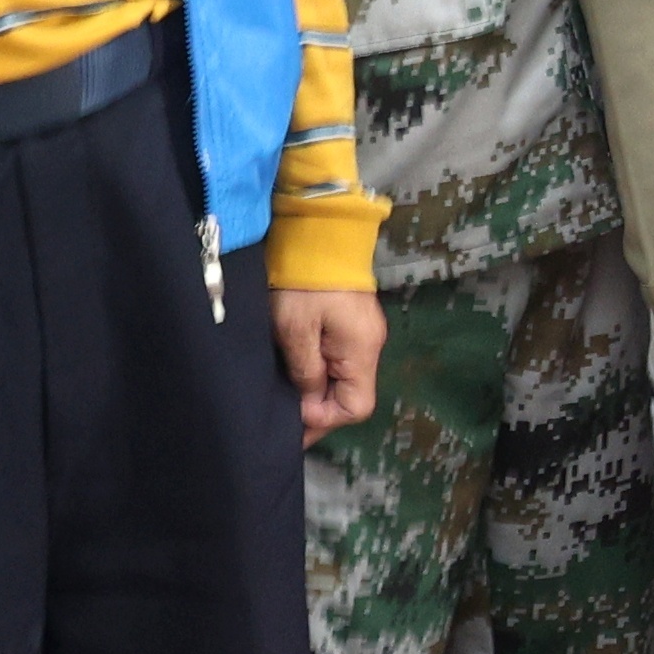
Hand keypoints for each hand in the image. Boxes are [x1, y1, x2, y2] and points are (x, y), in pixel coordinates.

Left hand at [274, 288, 384, 435]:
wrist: (319, 235)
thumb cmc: (304, 283)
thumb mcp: (294, 330)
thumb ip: (306, 371)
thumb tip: (309, 402)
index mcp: (361, 351)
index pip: (356, 407)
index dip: (325, 418)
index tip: (293, 416)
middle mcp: (371, 347)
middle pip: (352, 396)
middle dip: (319, 409)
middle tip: (283, 415)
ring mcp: (364, 335)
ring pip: (345, 380)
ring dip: (318, 392)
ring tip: (287, 395)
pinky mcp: (354, 325)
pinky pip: (340, 362)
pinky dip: (321, 374)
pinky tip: (299, 373)